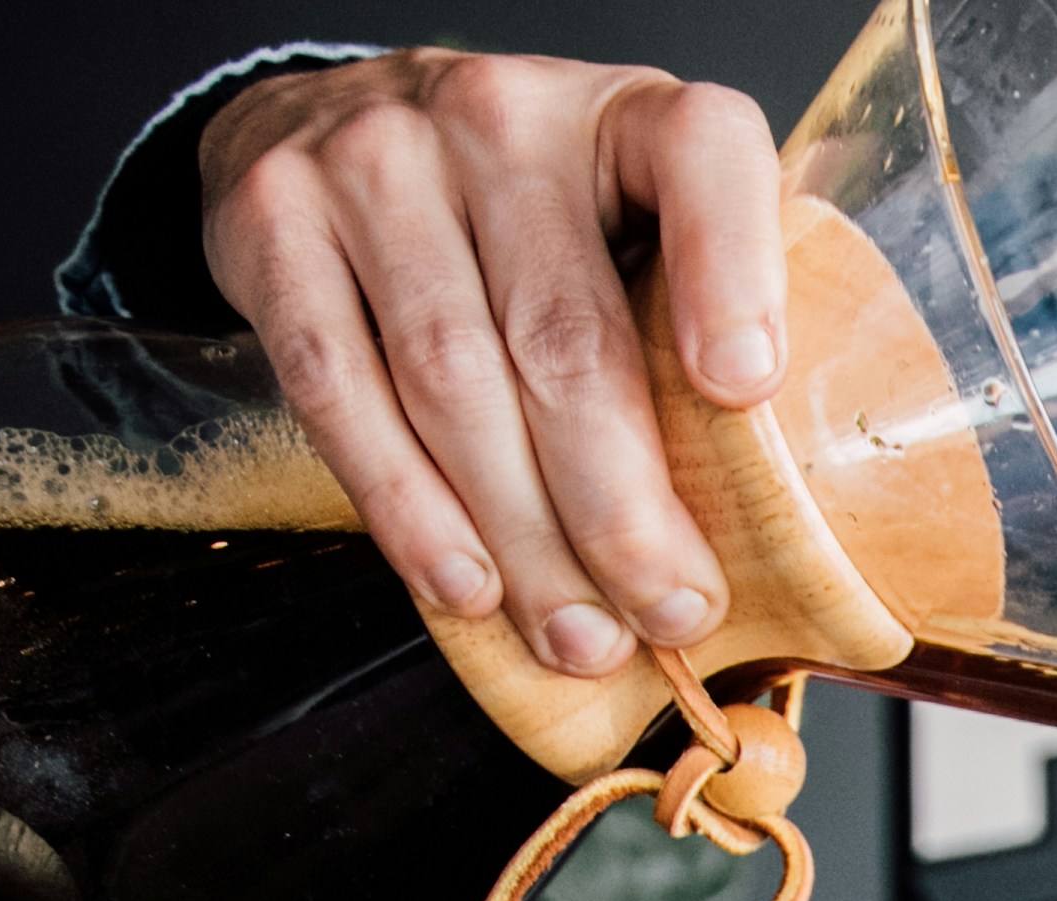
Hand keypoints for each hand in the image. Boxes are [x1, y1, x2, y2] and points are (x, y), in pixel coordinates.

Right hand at [201, 51, 786, 678]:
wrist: (334, 122)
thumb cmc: (533, 207)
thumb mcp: (641, 215)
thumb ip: (703, 318)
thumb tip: (784, 521)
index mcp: (628, 111)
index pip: (702, 159)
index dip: (730, 275)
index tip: (745, 391)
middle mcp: (498, 115)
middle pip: (566, 337)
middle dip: (624, 506)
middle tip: (670, 612)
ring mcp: (373, 159)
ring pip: (454, 383)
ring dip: (522, 537)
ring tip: (578, 634)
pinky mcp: (273, 221)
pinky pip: (340, 390)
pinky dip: (405, 506)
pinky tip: (464, 584)